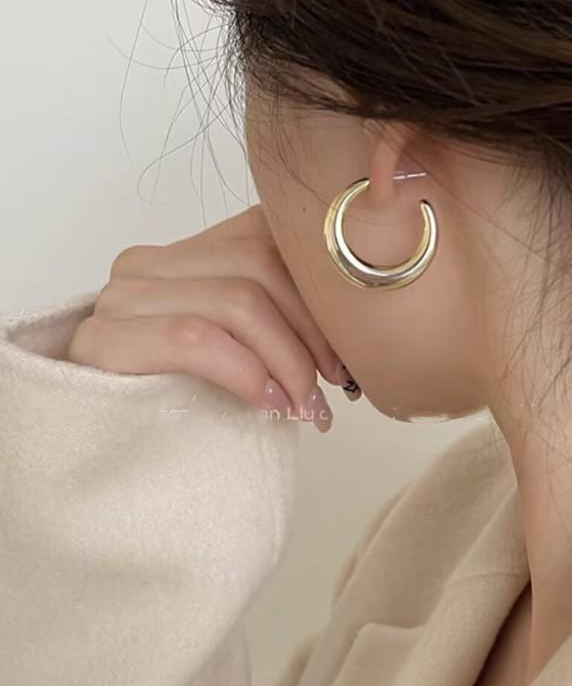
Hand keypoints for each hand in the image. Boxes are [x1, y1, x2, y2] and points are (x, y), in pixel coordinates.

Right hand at [66, 204, 359, 432]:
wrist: (107, 448)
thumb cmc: (188, 397)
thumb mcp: (245, 348)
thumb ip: (281, 317)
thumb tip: (354, 327)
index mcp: (191, 252)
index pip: (271, 238)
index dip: (322, 292)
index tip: (350, 348)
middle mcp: (153, 262)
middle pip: (262, 265)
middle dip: (313, 331)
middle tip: (336, 384)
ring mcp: (124, 295)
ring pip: (240, 299)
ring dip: (289, 361)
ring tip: (307, 406)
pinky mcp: (103, 337)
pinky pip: (197, 337)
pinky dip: (248, 372)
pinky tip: (270, 405)